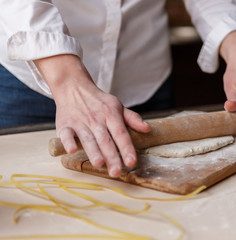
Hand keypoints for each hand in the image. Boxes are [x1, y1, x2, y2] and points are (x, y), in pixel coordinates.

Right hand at [34, 55, 150, 176]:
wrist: (74, 87)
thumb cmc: (99, 101)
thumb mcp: (117, 106)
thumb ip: (132, 118)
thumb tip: (148, 129)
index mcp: (111, 115)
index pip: (121, 133)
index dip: (126, 148)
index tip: (131, 161)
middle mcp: (96, 119)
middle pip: (105, 140)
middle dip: (111, 156)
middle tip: (116, 172)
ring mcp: (80, 122)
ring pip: (87, 138)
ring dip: (93, 151)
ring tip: (99, 164)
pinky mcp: (64, 124)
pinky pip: (66, 133)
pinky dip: (68, 142)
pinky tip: (72, 150)